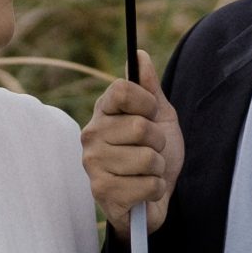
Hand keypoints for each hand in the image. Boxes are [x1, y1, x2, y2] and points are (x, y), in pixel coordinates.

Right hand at [82, 50, 182, 236]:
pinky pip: (147, 184)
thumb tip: (138, 54)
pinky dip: (155, 189)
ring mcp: (93, 164)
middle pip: (139, 126)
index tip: (151, 114)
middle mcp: (91, 134)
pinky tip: (144, 192)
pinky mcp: (101, 192)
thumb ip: (149, 87)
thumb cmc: (155, 153)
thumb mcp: (160, 117)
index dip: (146, 102)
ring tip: (148, 172)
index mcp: (103, 111)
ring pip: (146, 158)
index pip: (122, 90)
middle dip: (158, 142)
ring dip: (158, 168)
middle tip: (152, 151)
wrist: (154, 198)